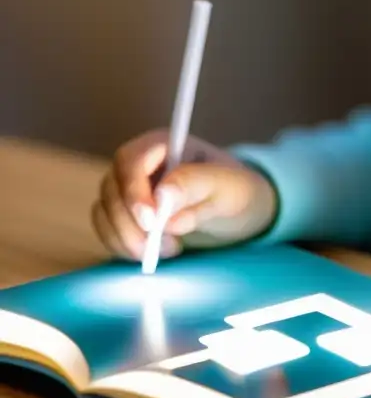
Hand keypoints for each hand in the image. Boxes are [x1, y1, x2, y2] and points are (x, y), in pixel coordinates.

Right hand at [91, 129, 277, 260]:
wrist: (238, 211)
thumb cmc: (235, 191)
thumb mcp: (227, 186)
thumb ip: (196, 186)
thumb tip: (162, 197)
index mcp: (163, 144)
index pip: (131, 161)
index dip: (134, 192)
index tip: (152, 222)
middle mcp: (138, 164)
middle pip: (112, 189)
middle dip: (133, 223)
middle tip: (168, 246)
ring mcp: (126, 189)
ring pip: (104, 212)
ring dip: (129, 239)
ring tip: (171, 249)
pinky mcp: (123, 214)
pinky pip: (106, 230)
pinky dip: (124, 246)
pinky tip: (154, 253)